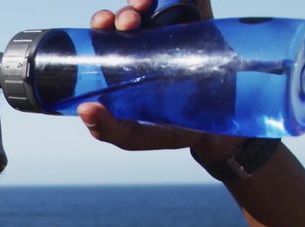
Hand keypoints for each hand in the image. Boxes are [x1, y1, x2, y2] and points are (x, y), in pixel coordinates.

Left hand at [77, 0, 243, 159]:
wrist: (219, 131)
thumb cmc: (169, 131)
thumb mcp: (133, 135)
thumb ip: (107, 128)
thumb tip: (85, 109)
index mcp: (124, 63)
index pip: (107, 37)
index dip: (101, 25)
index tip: (103, 24)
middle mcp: (145, 44)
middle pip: (127, 18)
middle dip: (123, 13)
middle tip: (129, 21)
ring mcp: (173, 33)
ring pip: (152, 6)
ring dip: (142, 1)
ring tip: (144, 7)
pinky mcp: (199, 24)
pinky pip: (187, 0)